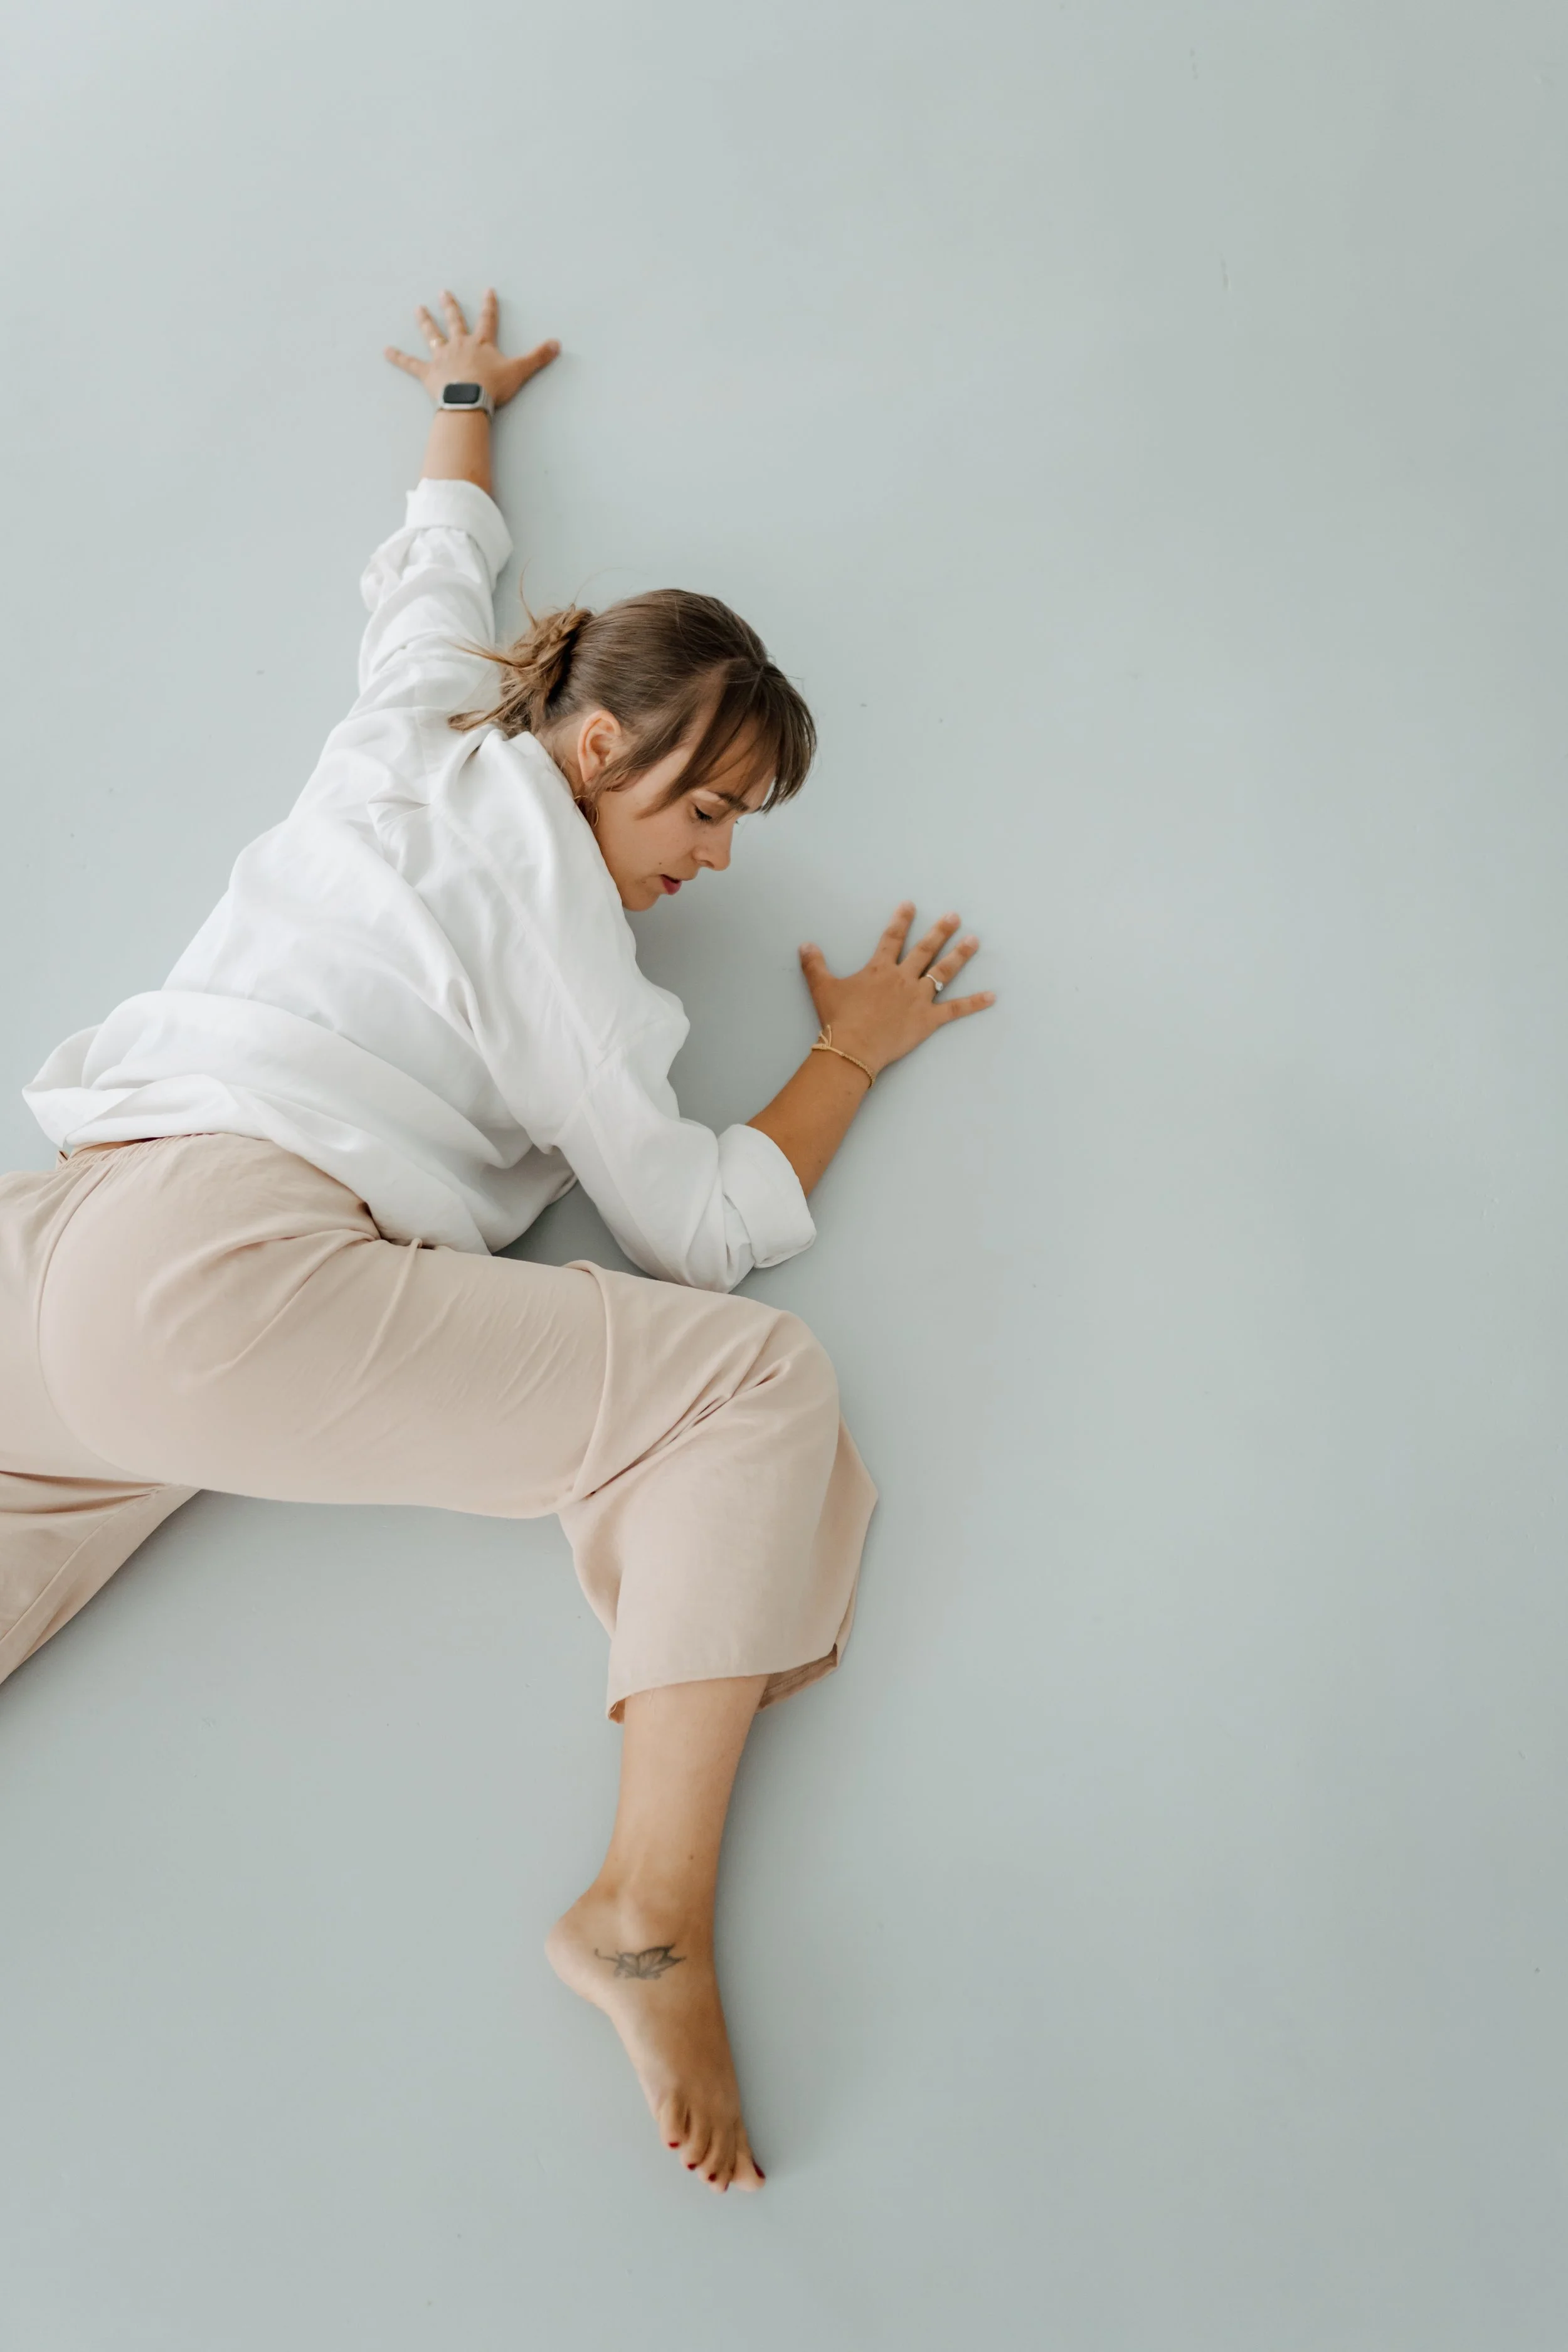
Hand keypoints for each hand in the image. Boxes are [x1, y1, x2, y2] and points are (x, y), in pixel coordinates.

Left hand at [383, 286, 558, 408]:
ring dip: (425, 322)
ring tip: (418, 310)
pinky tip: (386, 351)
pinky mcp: (428, 373)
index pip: (487, 319)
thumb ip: (538, 357)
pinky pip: (411, 364)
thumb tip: (558, 344)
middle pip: (454, 321)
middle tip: (443, 292)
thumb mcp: (519, 371)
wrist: (469, 400)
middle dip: (450, 306)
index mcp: (481, 343)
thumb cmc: (492, 387)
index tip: (487, 291)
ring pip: (432, 335)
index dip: (488, 305)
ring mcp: (442, 357)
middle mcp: (459, 345)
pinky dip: (398, 358)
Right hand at [798, 903, 995, 1077]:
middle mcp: (902, 978)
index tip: (910, 906)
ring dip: (960, 955)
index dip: (901, 921)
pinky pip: (955, 1010)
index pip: (892, 938)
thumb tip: (804, 945)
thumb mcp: (822, 989)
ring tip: (975, 941)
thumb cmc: (838, 1019)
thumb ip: (815, 965)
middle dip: (941, 931)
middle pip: (925, 949)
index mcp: (879, 969)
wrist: (852, 1047)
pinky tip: (992, 996)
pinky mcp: (928, 1020)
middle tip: (955, 916)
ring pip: (943, 972)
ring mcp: (918, 998)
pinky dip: (974, 1004)